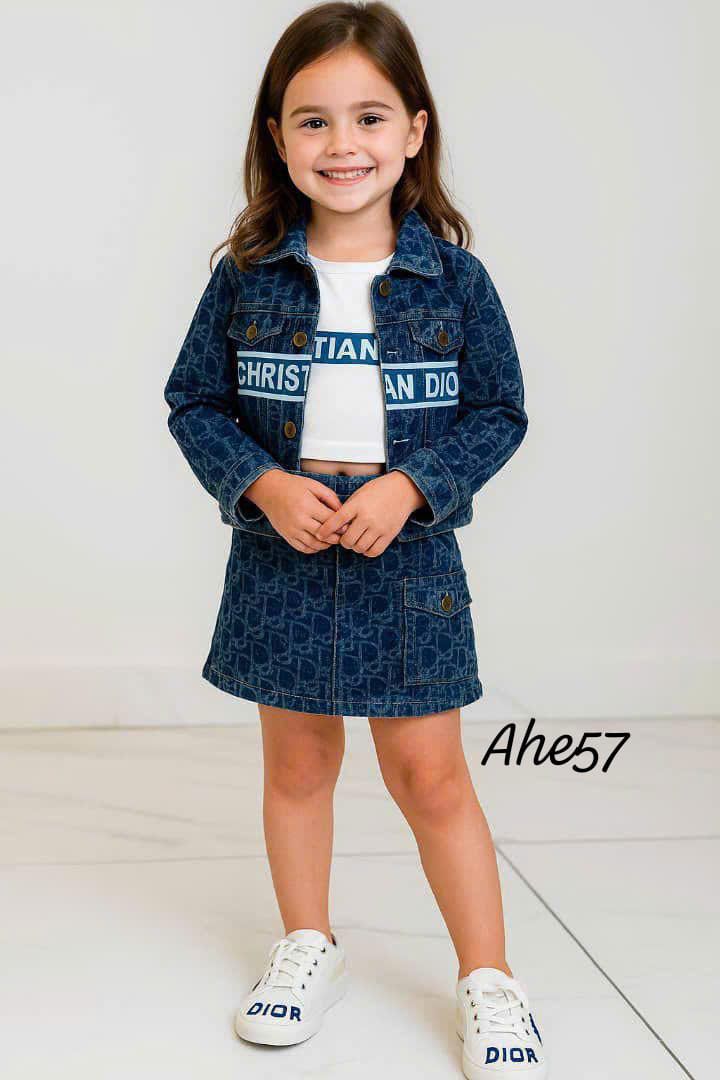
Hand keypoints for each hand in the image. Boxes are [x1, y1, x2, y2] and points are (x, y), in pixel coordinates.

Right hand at [242, 469, 350, 553]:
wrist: (269, 490)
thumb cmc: (293, 486)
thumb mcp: (314, 485)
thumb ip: (330, 497)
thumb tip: (342, 512)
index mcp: (307, 505)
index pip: (330, 520)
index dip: (341, 524)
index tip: (348, 525)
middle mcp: (299, 520)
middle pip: (323, 535)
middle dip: (336, 537)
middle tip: (343, 534)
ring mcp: (292, 530)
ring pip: (314, 544)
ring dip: (326, 544)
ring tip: (332, 539)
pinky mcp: (286, 535)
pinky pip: (303, 548)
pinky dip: (314, 548)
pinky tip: (320, 543)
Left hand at [313, 472, 427, 556]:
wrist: (403, 490)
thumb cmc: (378, 490)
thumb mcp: (359, 494)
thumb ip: (347, 509)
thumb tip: (334, 526)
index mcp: (357, 505)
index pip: (336, 521)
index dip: (325, 530)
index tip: (320, 535)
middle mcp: (368, 517)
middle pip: (347, 540)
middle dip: (343, 541)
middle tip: (344, 537)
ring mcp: (379, 527)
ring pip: (359, 548)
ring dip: (355, 546)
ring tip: (356, 539)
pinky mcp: (389, 535)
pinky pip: (374, 552)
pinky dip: (367, 551)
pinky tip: (366, 544)